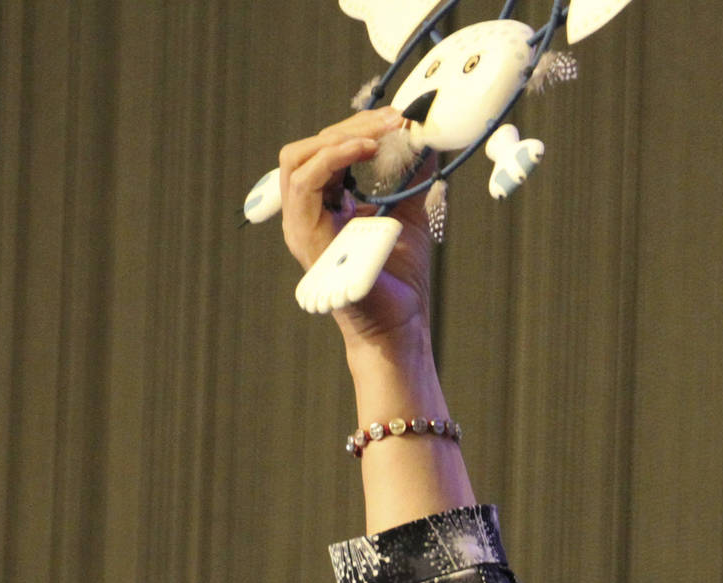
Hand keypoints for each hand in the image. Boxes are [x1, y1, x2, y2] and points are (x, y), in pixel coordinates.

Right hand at [278, 108, 435, 353]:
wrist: (400, 324)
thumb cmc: (401, 279)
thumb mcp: (408, 213)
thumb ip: (410, 176)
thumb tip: (424, 137)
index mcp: (324, 205)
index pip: (325, 151)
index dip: (357, 128)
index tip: (397, 118)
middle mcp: (305, 212)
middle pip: (308, 148)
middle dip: (351, 125)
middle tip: (393, 119)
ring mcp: (300, 225)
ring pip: (298, 158)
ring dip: (341, 137)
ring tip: (381, 131)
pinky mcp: (305, 236)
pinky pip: (305, 183)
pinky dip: (334, 158)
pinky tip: (367, 149)